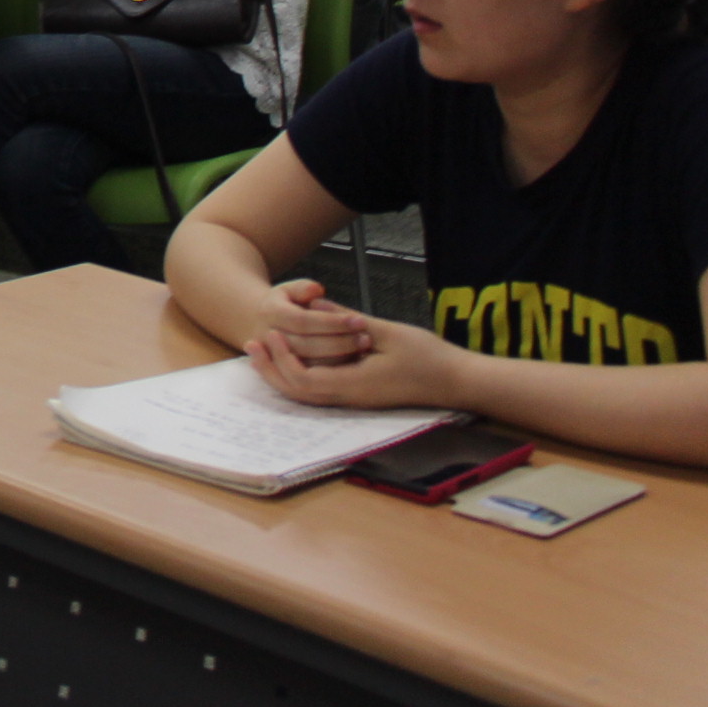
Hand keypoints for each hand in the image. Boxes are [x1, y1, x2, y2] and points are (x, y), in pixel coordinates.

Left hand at [246, 312, 466, 409]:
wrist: (456, 381)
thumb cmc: (429, 357)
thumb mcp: (387, 332)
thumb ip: (348, 321)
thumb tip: (316, 307)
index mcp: (356, 384)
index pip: (305, 380)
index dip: (282, 360)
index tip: (271, 334)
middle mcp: (351, 397)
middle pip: (297, 393)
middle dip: (271, 369)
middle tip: (251, 345)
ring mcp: (355, 399)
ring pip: (307, 395)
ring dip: (281, 373)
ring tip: (264, 350)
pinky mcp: (361, 395)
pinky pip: (321, 391)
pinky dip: (300, 375)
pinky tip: (295, 357)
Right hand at [249, 277, 372, 366]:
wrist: (260, 325)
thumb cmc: (285, 304)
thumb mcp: (290, 289)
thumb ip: (303, 287)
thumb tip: (316, 291)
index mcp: (270, 312)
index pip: (303, 321)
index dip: (332, 323)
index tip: (359, 320)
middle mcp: (268, 337)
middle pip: (307, 346)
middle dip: (339, 343)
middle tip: (366, 339)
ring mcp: (275, 358)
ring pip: (309, 367)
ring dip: (339, 360)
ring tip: (362, 350)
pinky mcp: (285, 375)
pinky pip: (310, 379)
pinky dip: (333, 372)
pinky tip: (353, 361)